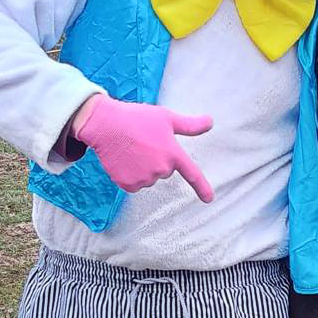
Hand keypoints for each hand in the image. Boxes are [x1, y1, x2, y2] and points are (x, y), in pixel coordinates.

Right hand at [71, 95, 214, 201]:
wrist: (106, 125)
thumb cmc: (137, 118)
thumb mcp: (166, 117)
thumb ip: (190, 125)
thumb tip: (210, 122)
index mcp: (173, 154)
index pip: (192, 174)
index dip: (202, 188)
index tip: (209, 199)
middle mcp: (161, 170)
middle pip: (164, 170)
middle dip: (157, 158)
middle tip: (143, 142)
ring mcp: (144, 179)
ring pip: (149, 177)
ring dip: (143, 166)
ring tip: (132, 149)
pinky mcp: (128, 185)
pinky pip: (135, 184)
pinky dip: (130, 174)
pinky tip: (124, 159)